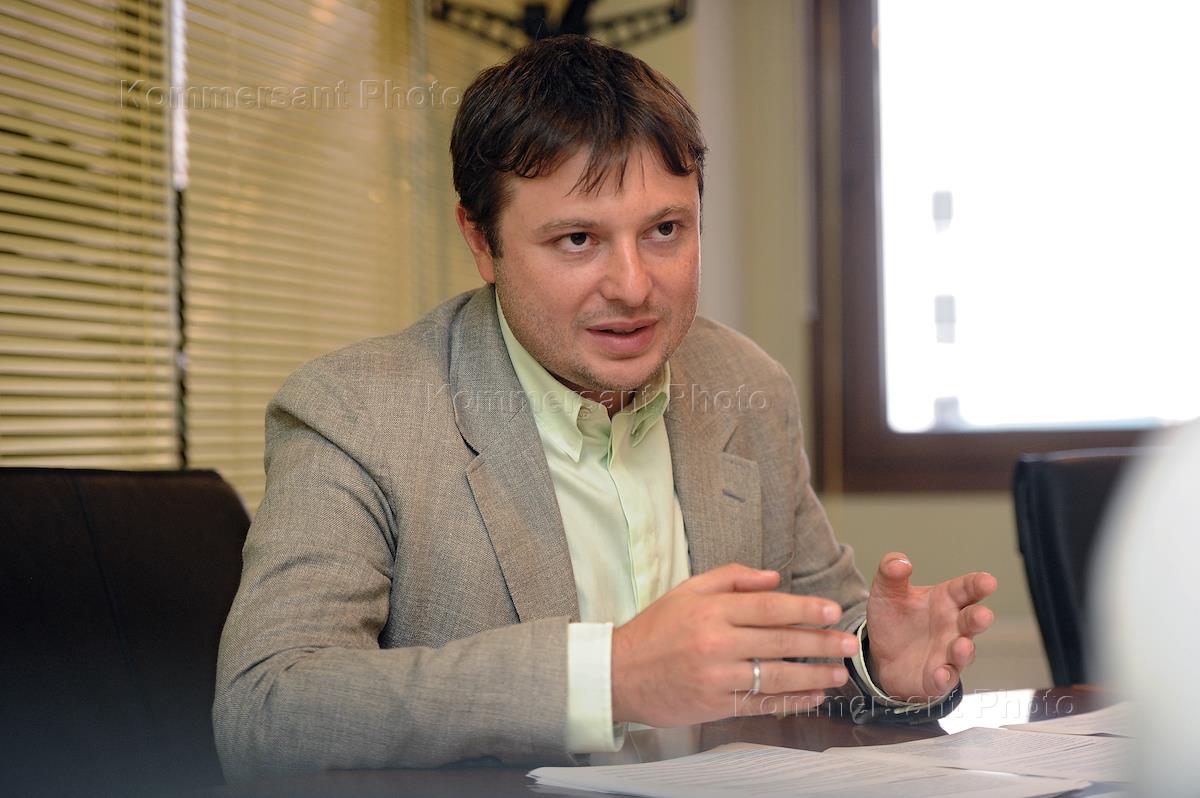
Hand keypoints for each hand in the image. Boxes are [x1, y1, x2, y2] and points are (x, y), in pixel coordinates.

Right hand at [610, 563, 859, 726]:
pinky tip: (812, 697)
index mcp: (711, 609)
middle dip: (819, 642)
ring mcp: (716, 675)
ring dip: (812, 676)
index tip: (831, 611)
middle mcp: (716, 641)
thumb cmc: (655, 629)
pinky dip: (790, 701)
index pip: (769, 607)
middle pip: (779, 641)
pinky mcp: (714, 704)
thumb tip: (773, 578)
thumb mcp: (687, 591)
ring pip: (775, 675)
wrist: (620, 673)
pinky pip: (761, 702)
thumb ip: (731, 578)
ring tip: (838, 674)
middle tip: (848, 643)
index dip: (805, 609)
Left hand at [865, 552, 996, 701]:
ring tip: (960, 645)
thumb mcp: (887, 591)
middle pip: (972, 621)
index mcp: (946, 600)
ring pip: (963, 652)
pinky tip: (940, 673)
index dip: (978, 585)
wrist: (880, 653)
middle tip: (983, 615)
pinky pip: (944, 679)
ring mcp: (948, 653)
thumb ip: (891, 572)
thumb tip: (900, 562)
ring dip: (964, 650)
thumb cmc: (894, 618)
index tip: (988, 581)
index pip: (966, 589)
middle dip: (979, 618)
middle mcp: (953, 627)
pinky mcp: (937, 677)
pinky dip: (944, 677)